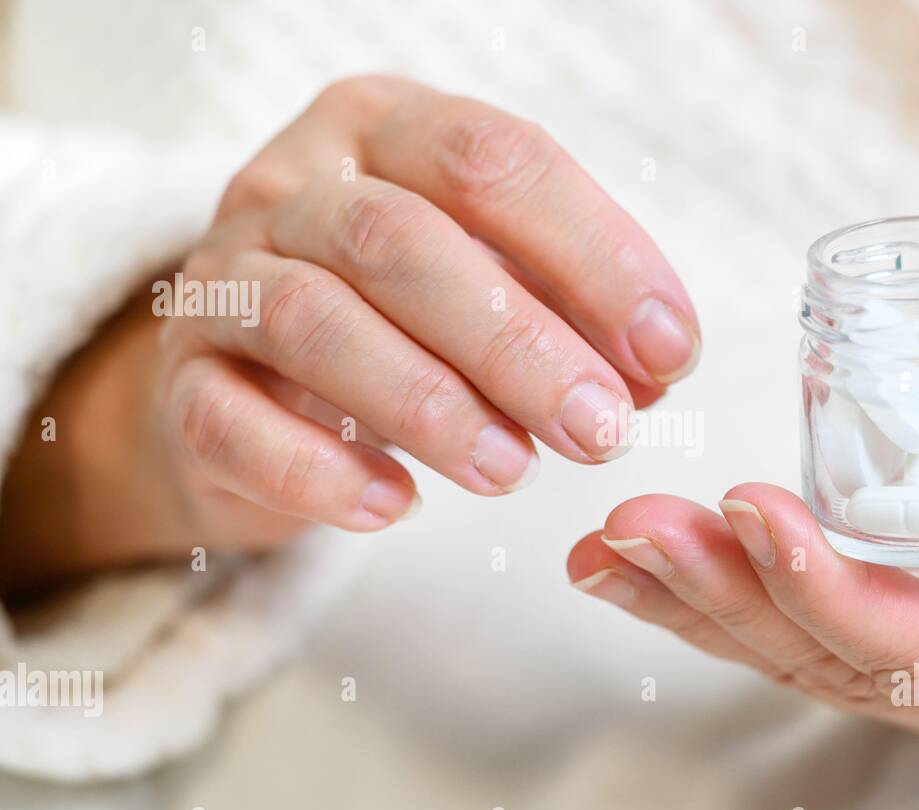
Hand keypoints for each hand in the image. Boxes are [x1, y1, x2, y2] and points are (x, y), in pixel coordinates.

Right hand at [2, 75, 700, 590]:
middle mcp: (291, 185)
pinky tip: (393, 507)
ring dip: (429, 405)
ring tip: (512, 473)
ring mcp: (223, 279)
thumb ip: (565, 304)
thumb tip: (653, 369)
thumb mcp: (486, 278)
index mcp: (384, 130)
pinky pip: (231, 421)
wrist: (249, 379)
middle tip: (600, 430)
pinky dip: (318, 471)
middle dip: (518, 342)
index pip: (492, 159)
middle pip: (400, 241)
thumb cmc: (399, 319)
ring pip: (313, 321)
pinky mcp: (184, 383)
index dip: (595, 254)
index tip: (671, 352)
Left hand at [568, 372, 918, 761]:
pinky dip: (714, 598)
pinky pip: (795, 636)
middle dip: (726, 595)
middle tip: (634, 529)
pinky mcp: (899, 651)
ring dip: (694, 602)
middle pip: (833, 659)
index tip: (750, 510)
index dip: (829, 589)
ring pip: (797, 657)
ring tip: (605, 551)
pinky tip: (640, 568)